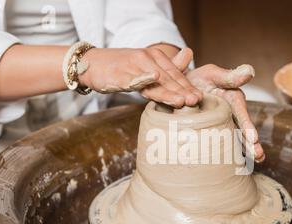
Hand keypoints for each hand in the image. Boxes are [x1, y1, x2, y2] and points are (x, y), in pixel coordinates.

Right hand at [79, 47, 201, 106]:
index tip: (200, 98)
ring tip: (181, 100)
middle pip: (167, 79)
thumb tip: (189, 53)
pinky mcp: (118, 75)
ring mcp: (132, 67)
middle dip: (182, 91)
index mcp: (155, 57)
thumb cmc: (123, 68)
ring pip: (153, 82)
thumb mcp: (147, 65)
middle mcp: (146, 60)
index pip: (175, 75)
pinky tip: (153, 78)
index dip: (187, 87)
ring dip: (167, 91)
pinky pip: (131, 80)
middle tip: (195, 101)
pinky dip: (142, 79)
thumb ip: (168, 65)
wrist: (92, 64)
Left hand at [173, 62, 264, 161]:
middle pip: (242, 129)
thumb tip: (250, 71)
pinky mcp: (215, 132)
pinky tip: (233, 167)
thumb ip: (229, 76)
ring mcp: (224, 124)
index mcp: (233, 99)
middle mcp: (232, 114)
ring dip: (244, 150)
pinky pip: (222, 144)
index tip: (253, 138)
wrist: (181, 89)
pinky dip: (228, 155)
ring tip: (255, 161)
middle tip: (258, 155)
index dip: (247, 125)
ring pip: (235, 139)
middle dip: (250, 143)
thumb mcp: (212, 74)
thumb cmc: (199, 79)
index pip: (241, 113)